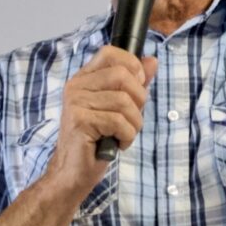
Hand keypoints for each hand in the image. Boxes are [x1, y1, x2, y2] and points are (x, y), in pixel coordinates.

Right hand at [43, 46, 156, 198]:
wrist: (72, 172)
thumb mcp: (120, 106)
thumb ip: (136, 82)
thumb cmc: (98, 139)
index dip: (132, 65)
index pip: (110, 52)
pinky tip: (118, 143)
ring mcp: (76, 102)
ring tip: (124, 134)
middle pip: (122, 75)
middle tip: (131, 118)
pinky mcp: (79, 121)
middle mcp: (77, 86)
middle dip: (138, 99)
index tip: (137, 86)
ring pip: (124, 101)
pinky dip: (128, 136)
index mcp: (85, 78)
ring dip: (134, 123)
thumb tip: (152, 60)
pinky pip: (119, 121)